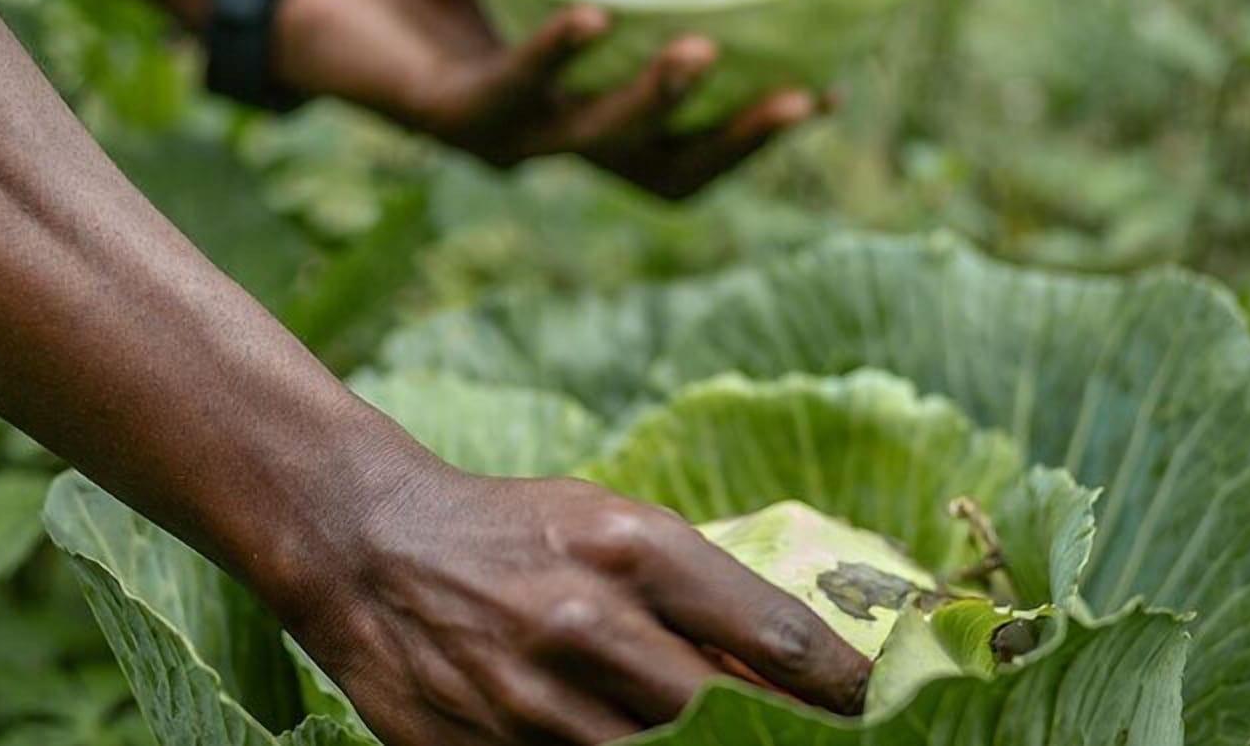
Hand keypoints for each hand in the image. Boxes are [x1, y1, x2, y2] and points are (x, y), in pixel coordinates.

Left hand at [273, 0, 825, 198]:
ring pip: (594, 143)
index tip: (827, 89)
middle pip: (662, 172)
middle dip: (733, 143)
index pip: (683, 139)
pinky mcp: (445, 116)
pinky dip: (552, 54)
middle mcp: (550, 131)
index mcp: (581, 101)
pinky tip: (589, 14)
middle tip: (802, 98)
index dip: (751, 130)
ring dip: (652, 103)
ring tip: (700, 49)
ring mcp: (501, 132)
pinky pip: (509, 91)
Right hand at [273, 469, 870, 745]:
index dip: (847, 687)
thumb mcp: (609, 524)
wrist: (368, 546)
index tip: (881, 706)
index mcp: (629, 548)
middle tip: (824, 740)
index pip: (777, 636)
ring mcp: (530, 700)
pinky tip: (625, 743)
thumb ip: (698, 594)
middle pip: (727, 715)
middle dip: (785, 736)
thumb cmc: (510, 528)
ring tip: (731, 744)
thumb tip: (794, 674)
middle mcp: (586, 623)